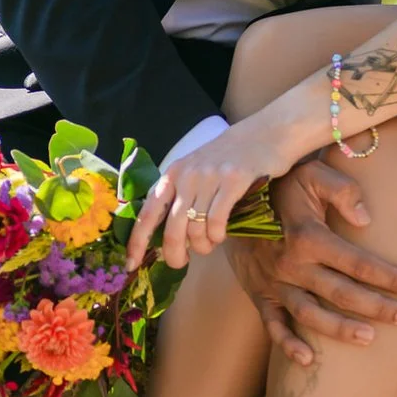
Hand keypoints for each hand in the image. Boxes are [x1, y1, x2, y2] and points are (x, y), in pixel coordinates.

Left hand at [128, 110, 310, 268]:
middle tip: (180, 263)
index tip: (130, 264)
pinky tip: (220, 235)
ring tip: (209, 243)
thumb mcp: (197, 170)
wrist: (266, 132)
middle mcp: (187, 175)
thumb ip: (181, 196)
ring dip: (202, 245)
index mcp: (172, 174)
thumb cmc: (230, 156)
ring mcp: (209, 177)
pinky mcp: (233, 180)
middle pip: (172, 228)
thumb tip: (168, 238)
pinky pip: (217, 220)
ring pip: (195, 228)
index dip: (137, 241)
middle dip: (174, 254)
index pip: (147, 212)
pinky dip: (217, 235)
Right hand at [225, 162, 396, 365]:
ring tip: (370, 339)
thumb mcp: (311, 174)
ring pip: (310, 314)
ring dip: (340, 329)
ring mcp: (274, 283)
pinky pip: (272, 325)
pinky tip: (308, 361)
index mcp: (308, 237)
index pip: (357, 262)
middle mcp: (292, 265)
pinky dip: (287, 344)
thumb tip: (366, 219)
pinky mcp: (260, 295)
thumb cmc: (281, 187)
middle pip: (341, 293)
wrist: (231, 202)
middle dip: (377, 306)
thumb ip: (342, 189)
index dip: (388, 275)